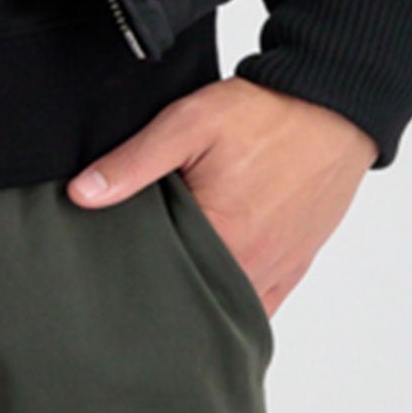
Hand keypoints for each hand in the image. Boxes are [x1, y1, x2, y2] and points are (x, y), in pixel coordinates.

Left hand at [66, 76, 378, 320]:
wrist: (329, 107)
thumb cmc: (262, 114)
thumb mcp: (188, 123)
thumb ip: (134, 162)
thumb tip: (82, 195)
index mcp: (225, 236)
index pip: (164, 280)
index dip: (133, 273)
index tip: (108, 269)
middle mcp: (255, 265)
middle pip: (196, 298)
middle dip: (163, 291)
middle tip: (129, 278)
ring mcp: (279, 268)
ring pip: (229, 305)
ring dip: (200, 295)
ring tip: (165, 282)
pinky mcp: (296, 264)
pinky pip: (261, 303)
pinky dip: (234, 300)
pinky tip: (209, 289)